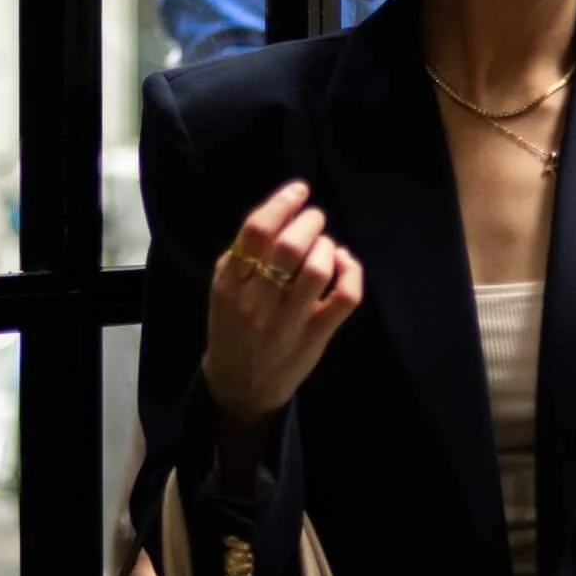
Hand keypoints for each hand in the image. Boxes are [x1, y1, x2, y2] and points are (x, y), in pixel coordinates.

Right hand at [201, 180, 363, 432]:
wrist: (242, 386)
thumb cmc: (234, 328)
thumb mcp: (223, 290)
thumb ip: (243, 256)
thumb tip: (282, 214)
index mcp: (230, 284)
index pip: (255, 232)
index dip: (282, 203)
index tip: (299, 190)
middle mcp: (257, 301)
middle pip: (289, 246)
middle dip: (310, 222)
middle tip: (315, 218)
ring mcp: (288, 322)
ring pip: (318, 269)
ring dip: (327, 246)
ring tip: (325, 245)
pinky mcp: (315, 337)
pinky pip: (345, 298)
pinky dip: (351, 272)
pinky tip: (344, 264)